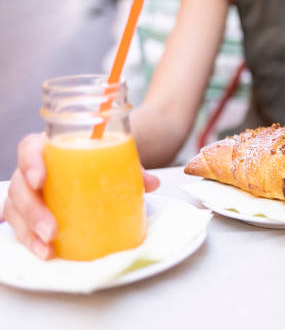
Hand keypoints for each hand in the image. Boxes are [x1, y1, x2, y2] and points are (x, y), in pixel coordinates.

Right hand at [0, 133, 160, 259]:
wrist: (100, 164)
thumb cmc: (101, 159)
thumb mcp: (117, 158)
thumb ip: (132, 168)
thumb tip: (152, 183)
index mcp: (49, 148)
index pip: (29, 148)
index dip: (30, 162)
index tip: (40, 179)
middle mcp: (33, 169)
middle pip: (19, 186)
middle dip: (32, 211)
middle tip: (52, 229)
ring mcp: (30, 193)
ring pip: (15, 210)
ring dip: (28, 232)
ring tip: (48, 247)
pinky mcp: (31, 213)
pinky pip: (22, 227)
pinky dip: (32, 241)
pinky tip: (47, 253)